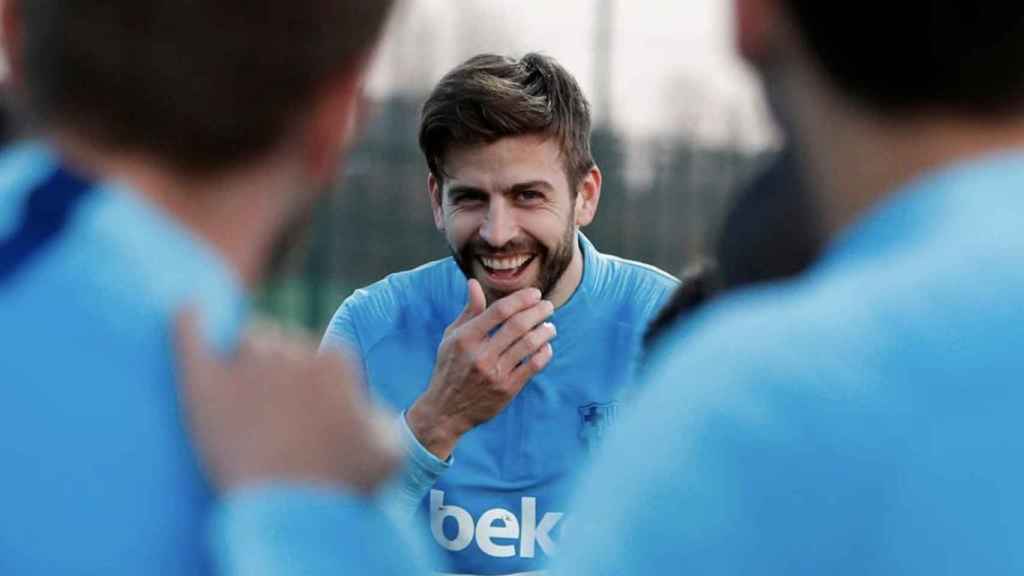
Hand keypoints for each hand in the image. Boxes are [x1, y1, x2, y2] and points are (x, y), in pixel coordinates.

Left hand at [174, 310, 400, 493]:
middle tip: (276, 422)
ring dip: (246, 363)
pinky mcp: (203, 384)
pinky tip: (190, 310)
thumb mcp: (388, 452)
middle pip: (284, 347)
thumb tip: (364, 407)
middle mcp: (292, 354)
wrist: (292, 514)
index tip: (310, 423)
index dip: (317, 390)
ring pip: (245, 342)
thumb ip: (380, 418)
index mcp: (336, 364)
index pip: (323, 359)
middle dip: (281, 376)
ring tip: (246, 408)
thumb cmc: (343, 486)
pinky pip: (190, 332)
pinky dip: (190, 320)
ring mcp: (246, 367)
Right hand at [406, 279, 555, 458]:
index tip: (535, 294)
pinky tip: (546, 347)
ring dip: (545, 332)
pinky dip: (544, 353)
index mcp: (466, 338)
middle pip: (518, 325)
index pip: (500, 311)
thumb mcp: (451, 337)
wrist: (446, 410)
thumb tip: (474, 283)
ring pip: (529, 344)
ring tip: (550, 327)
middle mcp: (480, 354)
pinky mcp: (507, 389)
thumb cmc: (449, 368)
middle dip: (538, 312)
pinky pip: (533, 366)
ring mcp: (495, 373)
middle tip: (548, 307)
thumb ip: (468, 311)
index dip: (522, 299)